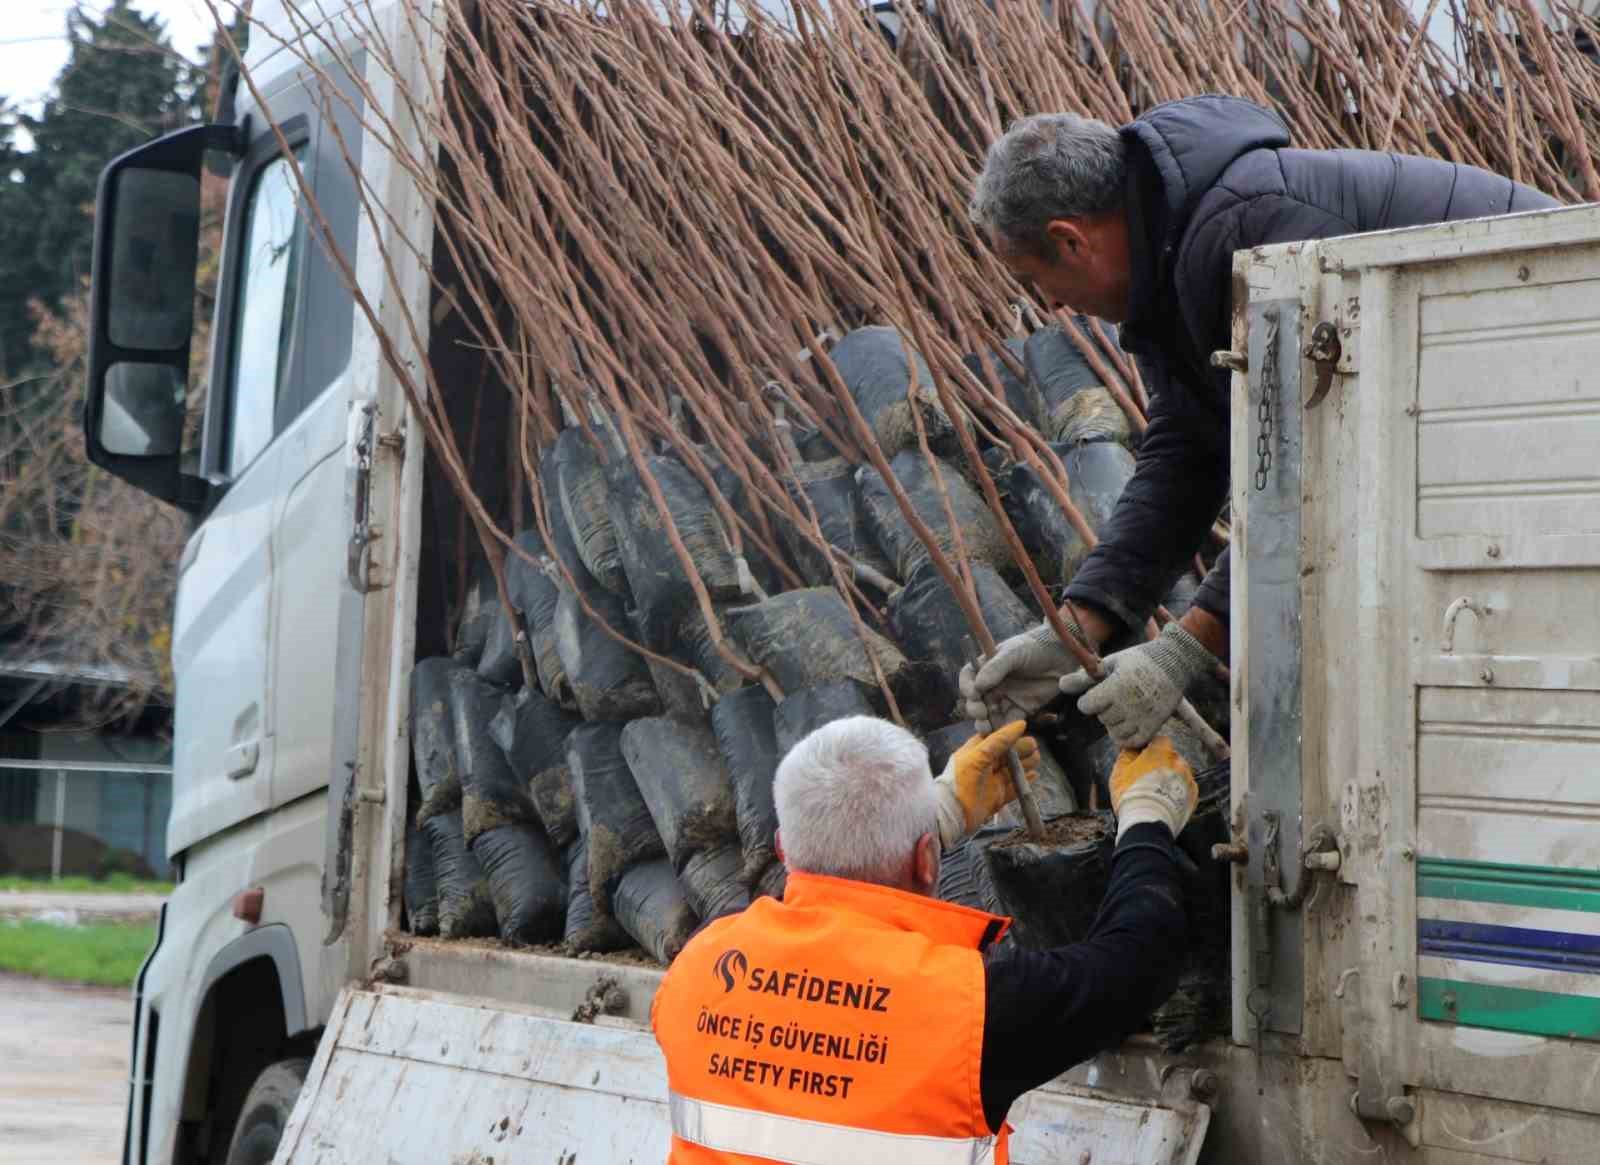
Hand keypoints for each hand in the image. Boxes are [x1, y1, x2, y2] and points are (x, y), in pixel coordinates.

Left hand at [933, 720, 1040, 847]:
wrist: (953, 813)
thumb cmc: (962, 779)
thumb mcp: (979, 754)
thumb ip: (999, 740)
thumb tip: (1020, 725)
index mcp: (975, 752)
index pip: (995, 739)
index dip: (1009, 735)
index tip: (1024, 730)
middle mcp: (983, 766)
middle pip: (1005, 755)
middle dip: (1020, 750)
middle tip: (1034, 746)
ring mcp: (991, 782)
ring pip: (1011, 771)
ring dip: (1024, 764)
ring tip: (1037, 758)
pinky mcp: (996, 798)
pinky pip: (1014, 788)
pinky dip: (1024, 782)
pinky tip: (1034, 775)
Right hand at [958, 611, 1088, 728]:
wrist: (1064, 655)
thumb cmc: (1036, 647)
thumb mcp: (1014, 652)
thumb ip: (996, 667)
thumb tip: (978, 684)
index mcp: (987, 667)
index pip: (969, 678)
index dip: (967, 687)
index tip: (974, 694)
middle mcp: (994, 685)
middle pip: (977, 701)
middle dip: (976, 709)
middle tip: (982, 714)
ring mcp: (1007, 698)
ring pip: (991, 715)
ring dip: (988, 723)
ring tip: (989, 728)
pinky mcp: (1023, 710)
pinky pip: (1010, 722)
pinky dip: (1006, 727)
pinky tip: (1008, 729)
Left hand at [1059, 622, 1214, 748]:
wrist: (1174, 662)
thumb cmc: (1138, 660)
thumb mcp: (1110, 663)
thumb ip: (1084, 677)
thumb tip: (1060, 684)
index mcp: (1116, 687)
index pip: (1086, 706)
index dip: (1089, 699)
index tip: (1099, 691)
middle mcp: (1129, 705)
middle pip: (1101, 718)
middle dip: (1105, 708)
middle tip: (1119, 694)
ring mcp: (1142, 717)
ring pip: (1114, 732)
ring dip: (1115, 722)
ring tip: (1126, 706)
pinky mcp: (1154, 726)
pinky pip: (1131, 741)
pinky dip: (1125, 735)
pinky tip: (1128, 721)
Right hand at [1109, 737, 1197, 840]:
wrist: (1147, 824)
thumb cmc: (1132, 796)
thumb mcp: (1119, 771)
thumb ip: (1127, 754)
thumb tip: (1130, 748)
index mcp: (1161, 752)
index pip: (1159, 740)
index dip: (1150, 747)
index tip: (1142, 756)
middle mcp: (1179, 762)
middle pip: (1170, 757)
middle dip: (1160, 763)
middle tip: (1146, 776)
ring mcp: (1188, 780)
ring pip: (1179, 773)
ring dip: (1170, 777)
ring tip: (1156, 791)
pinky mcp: (1193, 797)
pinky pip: (1185, 788)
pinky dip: (1177, 791)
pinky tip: (1164, 800)